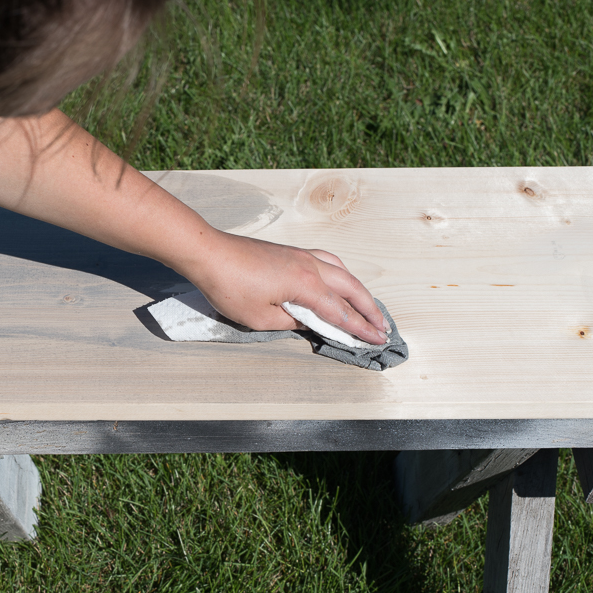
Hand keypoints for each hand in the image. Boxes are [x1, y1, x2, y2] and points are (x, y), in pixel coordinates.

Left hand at [182, 232, 388, 344]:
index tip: (376, 340)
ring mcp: (301, 255)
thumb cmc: (229, 286)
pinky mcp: (291, 252)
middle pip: (350, 288)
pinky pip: (328, 262)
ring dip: (358, 290)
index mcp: (305, 285)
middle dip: (369, 309)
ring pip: (342, 271)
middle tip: (383, 327)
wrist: (209, 253)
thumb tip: (309, 322)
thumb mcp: (259, 318)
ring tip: (369, 306)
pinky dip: (342, 274)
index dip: (360, 328)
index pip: (340, 312)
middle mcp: (310, 266)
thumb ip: (290, 322)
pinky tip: (341, 281)